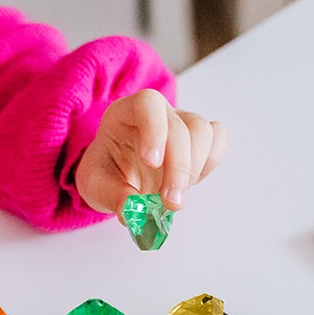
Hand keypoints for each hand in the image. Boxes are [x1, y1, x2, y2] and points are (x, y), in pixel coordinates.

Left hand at [74, 88, 226, 215]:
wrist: (116, 173)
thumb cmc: (105, 171)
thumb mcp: (96, 186)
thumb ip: (113, 196)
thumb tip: (133, 210)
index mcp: (126, 113)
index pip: (148, 104)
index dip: (154, 130)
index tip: (152, 163)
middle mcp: (157, 112)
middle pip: (180, 127)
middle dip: (179, 168)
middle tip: (171, 202)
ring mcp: (181, 121)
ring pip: (203, 132)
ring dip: (194, 169)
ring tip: (175, 195)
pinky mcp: (199, 138)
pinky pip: (217, 141)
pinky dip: (208, 164)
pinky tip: (189, 182)